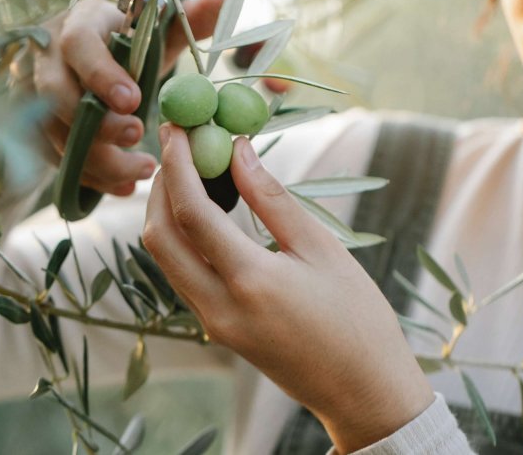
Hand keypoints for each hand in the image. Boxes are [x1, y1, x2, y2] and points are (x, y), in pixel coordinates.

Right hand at [23, 0, 224, 196]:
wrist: (94, 57)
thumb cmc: (128, 42)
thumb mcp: (157, 29)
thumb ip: (190, 17)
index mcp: (80, 24)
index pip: (77, 45)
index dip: (101, 74)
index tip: (134, 101)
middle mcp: (48, 58)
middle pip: (55, 95)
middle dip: (96, 123)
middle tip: (137, 136)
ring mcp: (36, 96)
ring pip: (54, 133)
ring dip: (97, 159)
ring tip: (142, 170)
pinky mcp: (38, 128)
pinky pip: (56, 159)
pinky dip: (91, 177)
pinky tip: (124, 187)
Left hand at [143, 125, 433, 453]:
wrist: (363, 394)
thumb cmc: (357, 318)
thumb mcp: (321, 250)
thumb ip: (272, 199)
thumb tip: (238, 152)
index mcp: (249, 281)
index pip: (191, 213)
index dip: (177, 165)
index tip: (177, 128)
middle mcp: (218, 306)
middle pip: (159, 236)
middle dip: (160, 186)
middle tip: (176, 147)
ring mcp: (212, 322)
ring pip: (165, 258)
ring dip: (165, 211)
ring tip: (187, 170)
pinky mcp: (216, 329)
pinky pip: (181, 275)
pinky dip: (180, 238)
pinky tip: (201, 211)